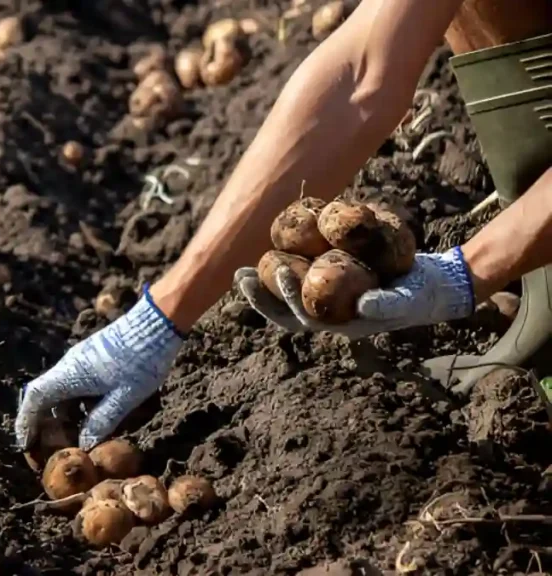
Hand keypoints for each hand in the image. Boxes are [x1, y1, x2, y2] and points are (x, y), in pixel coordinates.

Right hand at [15, 285, 184, 450]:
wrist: (155, 324)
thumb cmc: (141, 361)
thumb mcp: (124, 398)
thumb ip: (101, 423)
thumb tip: (84, 445)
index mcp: (70, 374)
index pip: (35, 398)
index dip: (26, 422)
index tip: (25, 443)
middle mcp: (69, 365)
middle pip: (45, 395)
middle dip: (44, 422)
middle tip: (51, 446)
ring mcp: (80, 359)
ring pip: (62, 390)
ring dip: (64, 413)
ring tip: (77, 437)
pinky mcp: (93, 356)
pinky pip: (75, 383)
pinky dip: (78, 403)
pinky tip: (94, 417)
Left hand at [234, 247, 475, 338]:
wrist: (433, 286)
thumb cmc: (420, 295)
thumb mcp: (408, 299)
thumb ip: (389, 304)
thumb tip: (364, 306)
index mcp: (338, 323)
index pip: (300, 318)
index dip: (281, 302)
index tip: (274, 275)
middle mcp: (327, 314)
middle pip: (285, 311)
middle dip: (261, 296)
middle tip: (241, 276)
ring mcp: (328, 299)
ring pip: (288, 296)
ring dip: (265, 284)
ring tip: (242, 271)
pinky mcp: (333, 281)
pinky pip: (303, 276)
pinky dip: (287, 264)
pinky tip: (272, 248)